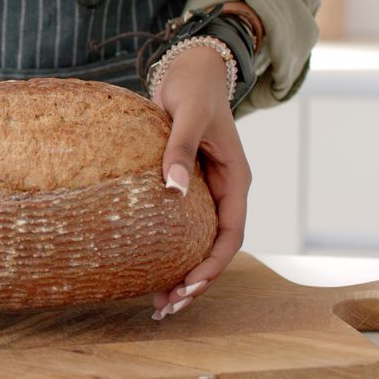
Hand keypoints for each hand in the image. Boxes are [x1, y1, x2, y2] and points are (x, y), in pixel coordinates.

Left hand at [149, 45, 251, 319]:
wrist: (189, 70)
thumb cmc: (193, 89)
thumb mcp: (188, 116)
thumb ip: (179, 150)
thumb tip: (172, 188)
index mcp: (234, 181)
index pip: (230, 235)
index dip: (212, 266)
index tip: (189, 286)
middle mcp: (222, 192)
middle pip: (213, 249)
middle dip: (194, 281)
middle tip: (166, 307)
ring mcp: (203, 193)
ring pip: (196, 243)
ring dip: (180, 273)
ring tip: (157, 303)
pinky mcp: (183, 188)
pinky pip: (177, 227)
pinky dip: (165, 249)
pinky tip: (143, 269)